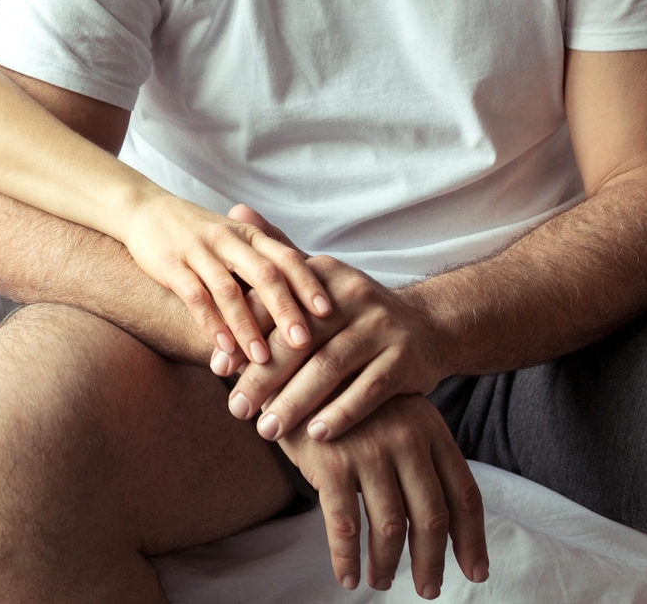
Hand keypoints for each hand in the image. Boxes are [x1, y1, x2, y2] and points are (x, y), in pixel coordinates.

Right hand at [119, 192, 332, 367]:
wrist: (144, 209)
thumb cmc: (198, 233)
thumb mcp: (235, 239)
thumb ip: (263, 264)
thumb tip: (304, 305)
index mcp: (249, 234)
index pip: (286, 258)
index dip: (308, 284)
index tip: (329, 313)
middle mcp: (228, 239)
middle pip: (264, 274)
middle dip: (285, 310)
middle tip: (304, 342)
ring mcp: (198, 250)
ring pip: (229, 291)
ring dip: (247, 327)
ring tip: (262, 359)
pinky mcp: (171, 264)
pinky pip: (195, 297)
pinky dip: (211, 324)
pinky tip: (223, 349)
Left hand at [228, 258, 448, 442]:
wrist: (429, 327)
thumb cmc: (356, 310)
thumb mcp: (319, 277)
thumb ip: (276, 251)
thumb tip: (234, 210)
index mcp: (325, 274)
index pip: (276, 305)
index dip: (243, 336)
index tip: (216, 370)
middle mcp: (354, 295)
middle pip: (299, 340)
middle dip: (263, 378)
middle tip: (236, 410)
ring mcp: (383, 327)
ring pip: (331, 368)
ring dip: (296, 403)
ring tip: (267, 431)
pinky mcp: (407, 359)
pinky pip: (370, 390)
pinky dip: (342, 413)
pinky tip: (318, 435)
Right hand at [277, 395, 487, 595]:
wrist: (297, 366)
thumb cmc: (350, 403)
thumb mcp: (398, 417)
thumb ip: (423, 457)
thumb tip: (445, 521)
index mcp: (431, 429)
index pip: (465, 494)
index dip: (472, 540)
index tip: (475, 572)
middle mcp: (407, 438)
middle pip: (432, 517)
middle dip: (431, 562)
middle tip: (428, 589)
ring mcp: (369, 450)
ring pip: (390, 528)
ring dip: (387, 565)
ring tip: (381, 581)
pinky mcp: (331, 463)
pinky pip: (345, 528)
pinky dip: (347, 560)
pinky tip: (348, 577)